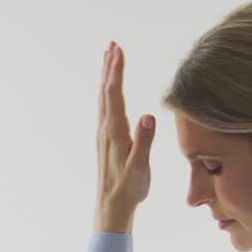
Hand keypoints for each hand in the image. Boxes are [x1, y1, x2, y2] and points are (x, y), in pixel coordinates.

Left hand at [96, 41, 154, 233]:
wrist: (112, 207)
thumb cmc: (129, 189)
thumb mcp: (140, 167)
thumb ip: (145, 141)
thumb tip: (148, 115)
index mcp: (114, 132)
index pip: (114, 94)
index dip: (116, 71)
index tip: (119, 50)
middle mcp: (105, 130)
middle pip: (105, 91)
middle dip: (109, 67)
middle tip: (112, 44)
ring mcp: (103, 135)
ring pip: (103, 99)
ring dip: (106, 77)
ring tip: (110, 59)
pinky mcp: (106, 141)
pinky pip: (105, 108)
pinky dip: (107, 93)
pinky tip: (110, 92)